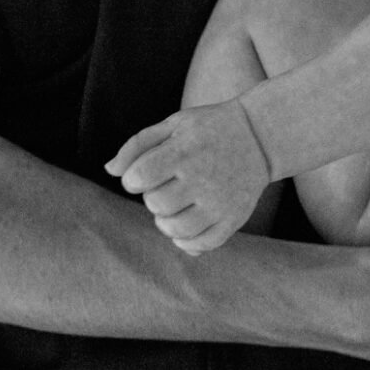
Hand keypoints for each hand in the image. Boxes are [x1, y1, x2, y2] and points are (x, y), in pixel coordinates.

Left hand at [106, 102, 271, 255]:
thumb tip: (110, 171)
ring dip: (166, 221)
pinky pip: (202, 244)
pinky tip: (187, 224)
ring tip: (174, 206)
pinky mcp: (235, 218)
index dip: (133, 180)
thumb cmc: (208, 129)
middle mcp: (204, 177)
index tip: (144, 173)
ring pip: (175, 229)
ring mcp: (221, 201)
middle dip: (152, 198)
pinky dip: (187, 241)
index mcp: (184, 150)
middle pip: (156, 205)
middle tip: (166, 186)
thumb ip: (137, 145)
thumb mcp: (173, 124)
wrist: (260, 136)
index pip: (139, 177)